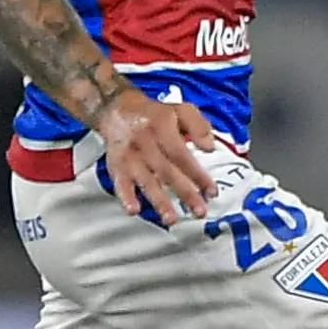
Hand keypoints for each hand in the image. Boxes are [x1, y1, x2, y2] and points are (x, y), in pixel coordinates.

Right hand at [96, 85, 218, 219]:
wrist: (116, 109)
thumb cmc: (153, 114)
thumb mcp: (180, 110)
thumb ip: (199, 125)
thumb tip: (210, 147)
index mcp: (162, 126)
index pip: (182, 155)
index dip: (197, 174)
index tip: (211, 191)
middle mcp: (145, 142)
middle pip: (167, 171)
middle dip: (185, 193)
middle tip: (199, 211)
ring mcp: (130, 156)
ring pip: (146, 181)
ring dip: (158, 202)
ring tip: (171, 219)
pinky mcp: (117, 166)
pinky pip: (120, 183)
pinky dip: (126, 197)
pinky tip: (134, 210)